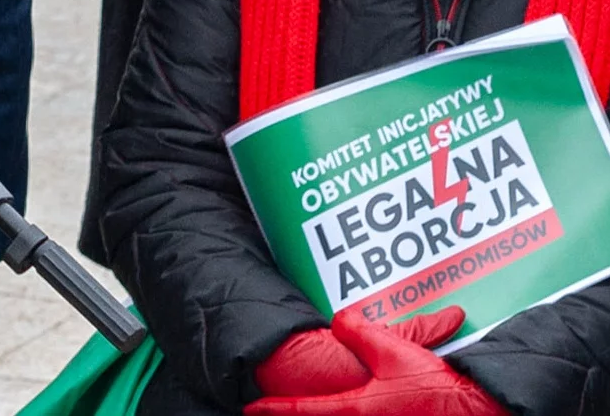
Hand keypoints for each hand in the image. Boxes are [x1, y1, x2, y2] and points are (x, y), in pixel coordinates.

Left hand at [246, 306, 501, 414]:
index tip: (251, 407)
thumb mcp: (391, 350)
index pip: (303, 411)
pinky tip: (352, 409)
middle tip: (269, 411)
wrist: (476, 411)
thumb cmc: (434, 388)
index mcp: (356, 409)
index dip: (274, 409)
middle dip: (295, 415)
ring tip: (304, 408)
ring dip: (323, 413)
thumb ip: (358, 332)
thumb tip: (338, 320)